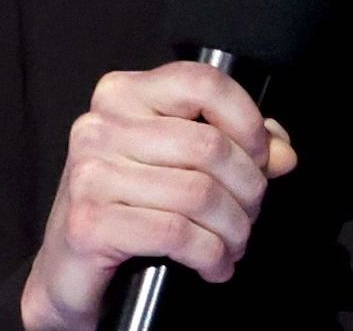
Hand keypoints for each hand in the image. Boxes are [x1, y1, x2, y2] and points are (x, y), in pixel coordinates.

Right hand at [19, 61, 297, 330]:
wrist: (68, 270)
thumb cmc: (128, 208)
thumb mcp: (179, 164)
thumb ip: (234, 146)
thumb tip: (283, 152)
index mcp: (124, 94)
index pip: (203, 82)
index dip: (247, 120)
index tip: (263, 158)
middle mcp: (100, 125)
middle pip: (209, 145)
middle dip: (248, 188)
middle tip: (250, 214)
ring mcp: (89, 174)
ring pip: (198, 193)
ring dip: (233, 229)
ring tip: (235, 244)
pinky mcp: (88, 223)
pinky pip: (175, 233)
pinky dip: (209, 255)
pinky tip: (213, 265)